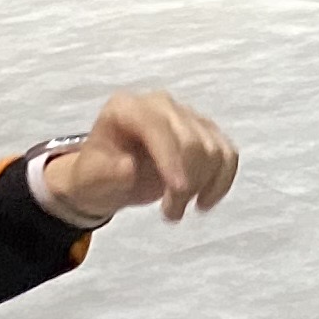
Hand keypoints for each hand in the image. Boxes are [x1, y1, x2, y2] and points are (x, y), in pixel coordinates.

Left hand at [36, 90, 241, 227]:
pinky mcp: (207, 132)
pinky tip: (206, 201)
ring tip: (178, 208)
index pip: (157, 127)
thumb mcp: (90, 177)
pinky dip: (222, 181)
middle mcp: (160, 105)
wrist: (109, 177)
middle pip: (192, 138)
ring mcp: (187, 116)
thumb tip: (129, 168)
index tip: (179, 190)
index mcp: (127, 108)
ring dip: (204, 185)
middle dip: (188, 181)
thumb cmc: (97, 173)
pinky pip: (228, 155)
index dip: (171, 158)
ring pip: (214, 149)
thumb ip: (106, 172)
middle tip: (171, 212)